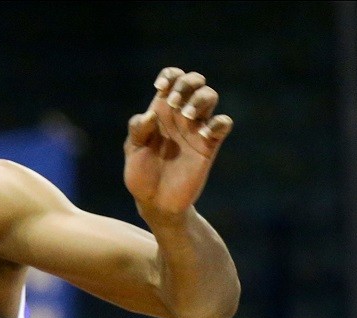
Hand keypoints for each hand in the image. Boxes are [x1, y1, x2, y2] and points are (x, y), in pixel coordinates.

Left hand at [124, 67, 233, 217]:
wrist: (155, 203)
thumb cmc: (141, 175)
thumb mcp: (133, 151)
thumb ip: (137, 130)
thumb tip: (150, 115)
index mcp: (160, 112)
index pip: (172, 79)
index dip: (170, 75)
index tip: (160, 88)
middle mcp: (180, 116)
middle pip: (195, 81)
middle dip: (186, 84)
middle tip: (172, 104)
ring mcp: (196, 129)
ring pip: (210, 96)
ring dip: (199, 99)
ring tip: (185, 117)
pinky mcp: (210, 145)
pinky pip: (223, 123)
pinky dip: (217, 122)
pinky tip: (203, 134)